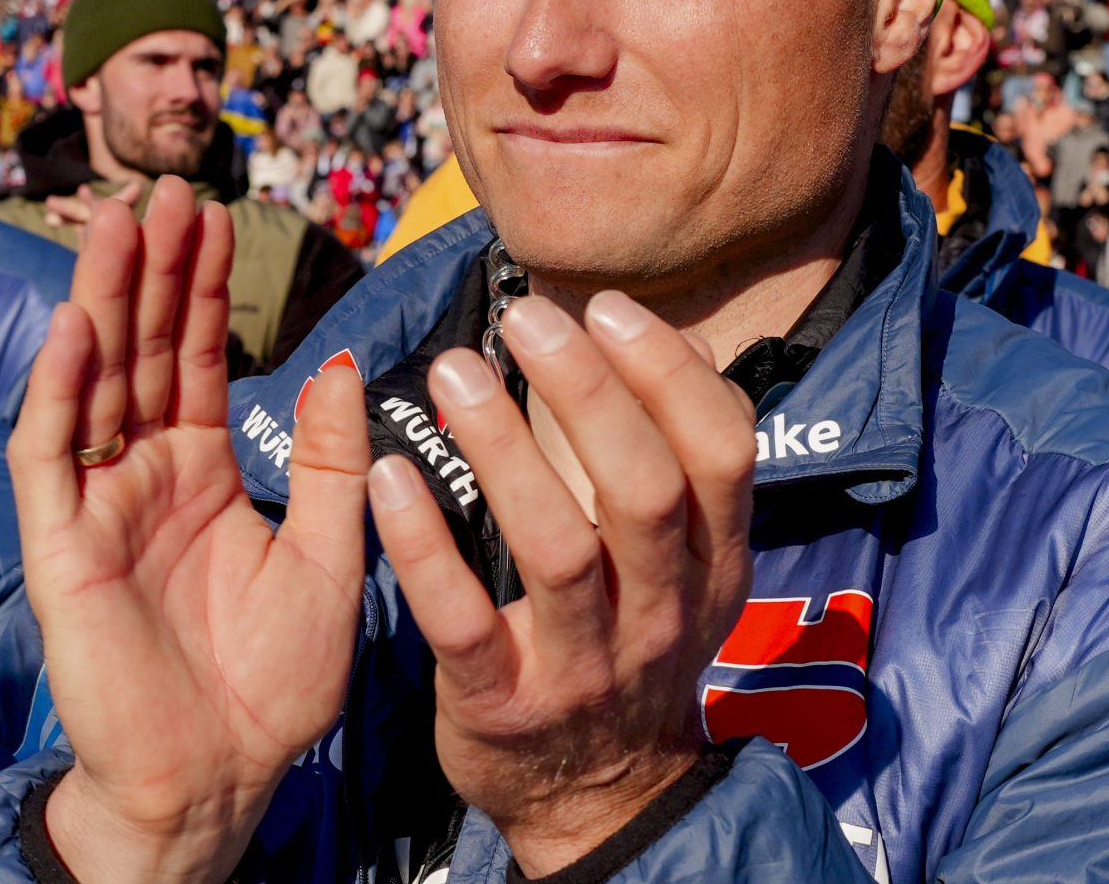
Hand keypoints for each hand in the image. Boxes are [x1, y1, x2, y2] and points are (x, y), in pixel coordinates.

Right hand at [11, 177, 369, 883]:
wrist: (224, 779)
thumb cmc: (272, 682)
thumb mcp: (331, 554)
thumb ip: (334, 459)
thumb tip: (342, 359)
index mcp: (201, 475)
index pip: (193, 359)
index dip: (201, 288)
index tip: (217, 213)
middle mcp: (142, 479)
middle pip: (139, 354)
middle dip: (152, 272)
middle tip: (170, 190)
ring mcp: (95, 510)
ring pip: (91, 385)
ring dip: (103, 304)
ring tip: (124, 225)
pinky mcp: (60, 552)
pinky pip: (50, 459)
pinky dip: (60, 391)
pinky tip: (79, 327)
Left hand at [367, 294, 755, 876]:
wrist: (598, 800)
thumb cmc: (629, 644)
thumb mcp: (681, 565)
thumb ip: (673, 456)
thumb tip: (671, 339)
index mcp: (713, 564)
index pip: (722, 453)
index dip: (671, 375)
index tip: (608, 309)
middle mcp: (661, 612)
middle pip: (646, 489)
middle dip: (590, 393)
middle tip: (527, 319)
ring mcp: (584, 664)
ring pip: (558, 547)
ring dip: (503, 450)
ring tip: (453, 372)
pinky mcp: (503, 703)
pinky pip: (462, 618)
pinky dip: (424, 544)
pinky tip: (385, 476)